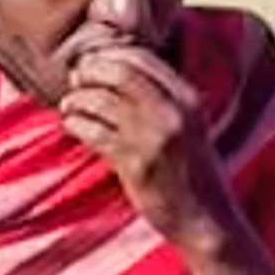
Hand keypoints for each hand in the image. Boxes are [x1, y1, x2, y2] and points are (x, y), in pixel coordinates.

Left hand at [57, 23, 236, 257]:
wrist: (205, 219)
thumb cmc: (191, 171)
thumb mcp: (188, 125)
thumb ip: (163, 98)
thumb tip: (118, 69)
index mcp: (188, 99)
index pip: (141, 57)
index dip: (109, 56)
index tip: (93, 64)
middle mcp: (173, 114)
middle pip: (118, 73)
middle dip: (89, 71)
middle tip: (75, 80)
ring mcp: (153, 139)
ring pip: (101, 101)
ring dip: (77, 99)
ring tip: (69, 104)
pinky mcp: (135, 165)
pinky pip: (94, 132)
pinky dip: (76, 123)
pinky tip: (72, 124)